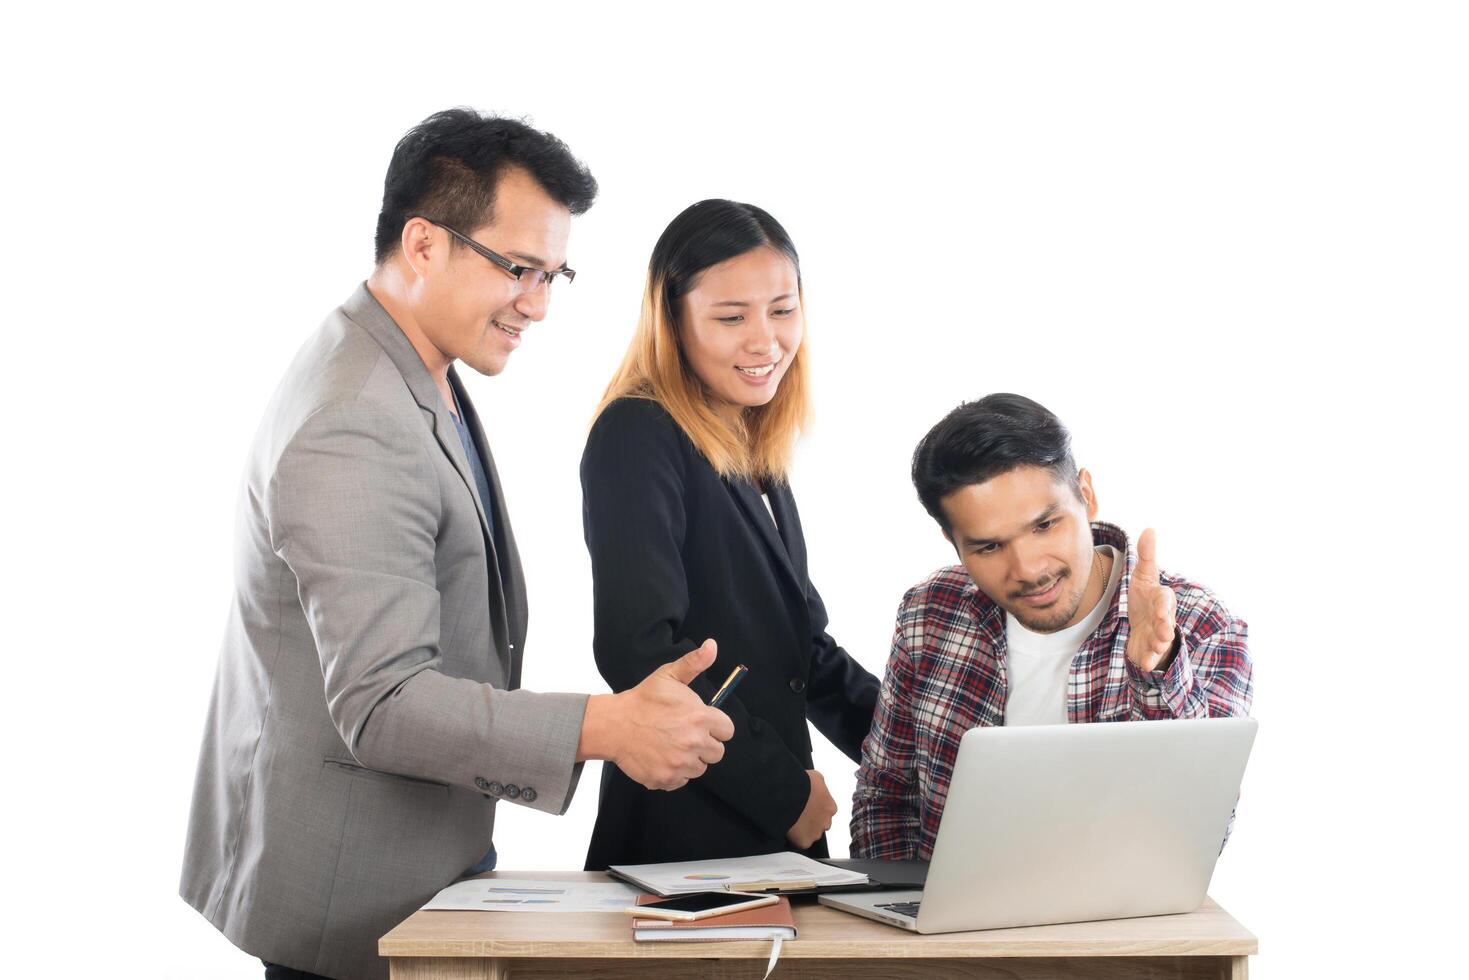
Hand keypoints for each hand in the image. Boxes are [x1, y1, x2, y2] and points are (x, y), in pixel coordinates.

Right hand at [579, 640, 734, 790]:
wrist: (614, 724)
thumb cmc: (643, 700)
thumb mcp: (669, 675)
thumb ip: (694, 662)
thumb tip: (712, 645)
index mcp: (701, 718)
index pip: (727, 731)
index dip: (716, 727)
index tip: (701, 724)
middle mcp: (694, 743)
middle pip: (717, 753)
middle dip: (704, 744)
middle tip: (684, 735)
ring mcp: (680, 764)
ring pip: (700, 767)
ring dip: (689, 759)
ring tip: (670, 744)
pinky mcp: (667, 779)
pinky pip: (682, 780)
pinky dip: (674, 772)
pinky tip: (661, 756)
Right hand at [786, 770, 837, 848]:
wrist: (790, 794)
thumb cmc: (802, 784)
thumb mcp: (816, 777)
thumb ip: (820, 786)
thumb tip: (817, 785)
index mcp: (831, 807)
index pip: (825, 811)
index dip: (815, 809)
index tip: (806, 806)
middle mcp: (826, 822)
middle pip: (819, 824)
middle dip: (811, 821)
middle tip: (798, 814)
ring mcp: (816, 833)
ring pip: (810, 834)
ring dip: (803, 829)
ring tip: (791, 820)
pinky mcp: (805, 842)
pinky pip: (800, 842)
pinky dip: (795, 838)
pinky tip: (788, 828)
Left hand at [1126, 528, 1176, 671]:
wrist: (1142, 623)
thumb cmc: (1145, 597)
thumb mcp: (1143, 575)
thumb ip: (1147, 556)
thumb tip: (1150, 529)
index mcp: (1161, 599)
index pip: (1164, 600)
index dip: (1163, 605)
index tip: (1160, 609)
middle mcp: (1162, 617)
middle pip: (1166, 622)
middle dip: (1165, 626)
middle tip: (1162, 631)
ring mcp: (1157, 634)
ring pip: (1160, 640)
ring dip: (1158, 643)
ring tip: (1155, 645)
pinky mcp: (1149, 648)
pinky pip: (1150, 655)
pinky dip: (1148, 659)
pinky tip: (1143, 664)